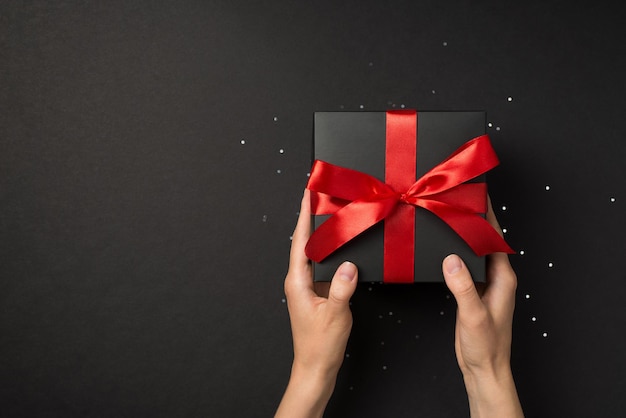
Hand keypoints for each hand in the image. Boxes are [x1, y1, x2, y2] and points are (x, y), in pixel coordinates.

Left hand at [275, 190, 357, 417]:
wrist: (316, 368)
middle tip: (320, 196)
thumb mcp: (335, 316)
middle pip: (304, 243)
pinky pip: (324, 266)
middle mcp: (298, 281)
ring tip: (331, 214)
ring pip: (315, 254)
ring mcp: (307, 287)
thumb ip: (342, 289)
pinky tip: (342, 247)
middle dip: (311, 218)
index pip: (299, 241)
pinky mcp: (317, 294)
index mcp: (297, 282)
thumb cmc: (320, 345)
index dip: (303, 216)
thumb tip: (350, 265)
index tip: (307, 194)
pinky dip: (331, 253)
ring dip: (322, 235)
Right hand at [442, 197, 523, 416]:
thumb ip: (462, 287)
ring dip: (463, 238)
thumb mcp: (473, 315)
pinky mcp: (472, 294)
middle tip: (457, 202)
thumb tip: (451, 260)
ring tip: (448, 220)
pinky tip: (443, 250)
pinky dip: (455, 255)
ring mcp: (484, 286)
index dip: (487, 218)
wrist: (484, 369)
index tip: (477, 197)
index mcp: (503, 279)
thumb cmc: (486, 345)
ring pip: (474, 253)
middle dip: (473, 222)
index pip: (496, 240)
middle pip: (485, 242)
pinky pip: (464, 267)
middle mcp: (496, 279)